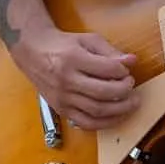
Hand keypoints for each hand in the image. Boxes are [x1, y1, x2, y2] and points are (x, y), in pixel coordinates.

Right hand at [11, 27, 138, 130]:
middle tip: (132, 86)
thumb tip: (132, 61)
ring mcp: (62, 98)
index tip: (127, 70)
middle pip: (102, 93)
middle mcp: (66, 81)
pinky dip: (104, 123)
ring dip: (120, 109)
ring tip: (131, 102)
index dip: (122, 71)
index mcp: (73, 59)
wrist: (33, 52)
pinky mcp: (61, 110)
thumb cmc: (63, 45)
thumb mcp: (88, 40)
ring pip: (96, 111)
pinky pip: (86, 123)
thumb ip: (110, 51)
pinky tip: (116, 116)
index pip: (106, 69)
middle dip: (124, 91)